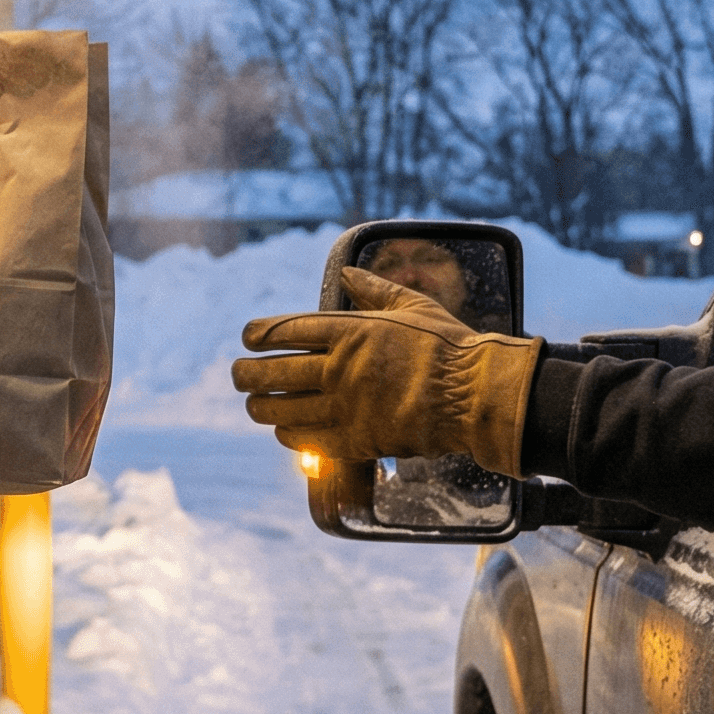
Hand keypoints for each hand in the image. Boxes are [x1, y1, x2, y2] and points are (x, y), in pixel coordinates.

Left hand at [230, 266, 543, 474]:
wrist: (475, 396)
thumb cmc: (449, 347)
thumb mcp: (412, 305)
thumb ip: (374, 289)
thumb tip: (347, 273)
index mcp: (350, 331)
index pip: (284, 330)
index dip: (258, 335)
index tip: (248, 338)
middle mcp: (339, 368)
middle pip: (271, 372)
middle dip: (246, 374)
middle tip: (238, 375)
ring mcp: (344, 407)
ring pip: (279, 409)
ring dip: (260, 407)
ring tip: (255, 404)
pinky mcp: (354, 440)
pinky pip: (304, 440)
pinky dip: (288, 434)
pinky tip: (285, 430)